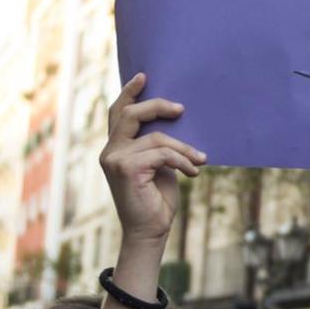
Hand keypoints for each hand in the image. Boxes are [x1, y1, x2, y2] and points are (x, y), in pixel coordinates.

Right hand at [99, 73, 205, 244]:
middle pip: (132, 114)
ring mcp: (115, 160)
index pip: (117, 113)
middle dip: (158, 106)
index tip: (144, 76)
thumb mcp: (159, 166)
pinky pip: (162, 154)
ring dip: (183, 148)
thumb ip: (157, 145)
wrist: (150, 232)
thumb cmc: (156, 200)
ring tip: (200, 160)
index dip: (129, 92)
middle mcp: (110, 152)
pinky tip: (193, 172)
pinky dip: (183, 161)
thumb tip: (176, 121)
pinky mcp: (127, 169)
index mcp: (115, 148)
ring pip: (156, 137)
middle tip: (182, 109)